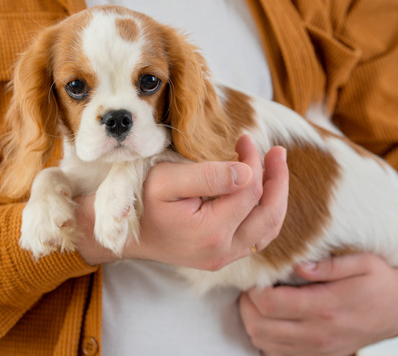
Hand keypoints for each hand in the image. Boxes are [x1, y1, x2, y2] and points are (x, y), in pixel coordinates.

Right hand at [75, 134, 288, 268]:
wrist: (119, 231)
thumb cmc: (138, 199)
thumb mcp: (166, 179)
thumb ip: (207, 175)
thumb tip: (248, 172)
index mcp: (210, 231)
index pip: (249, 191)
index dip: (254, 161)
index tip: (244, 138)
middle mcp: (221, 252)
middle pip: (268, 214)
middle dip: (277, 180)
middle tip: (277, 151)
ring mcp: (222, 258)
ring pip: (267, 230)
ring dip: (276, 198)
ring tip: (275, 169)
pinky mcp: (220, 257)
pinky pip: (255, 238)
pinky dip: (264, 213)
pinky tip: (261, 193)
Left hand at [239, 253, 397, 355]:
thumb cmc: (378, 281)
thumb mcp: (363, 263)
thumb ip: (331, 264)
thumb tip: (299, 266)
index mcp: (325, 306)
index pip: (271, 304)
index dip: (254, 290)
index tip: (256, 276)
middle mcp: (317, 333)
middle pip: (259, 326)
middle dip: (246, 305)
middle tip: (251, 287)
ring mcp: (316, 348)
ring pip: (262, 342)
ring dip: (252, 321)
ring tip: (258, 300)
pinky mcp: (316, 355)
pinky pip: (275, 354)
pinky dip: (264, 337)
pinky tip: (270, 318)